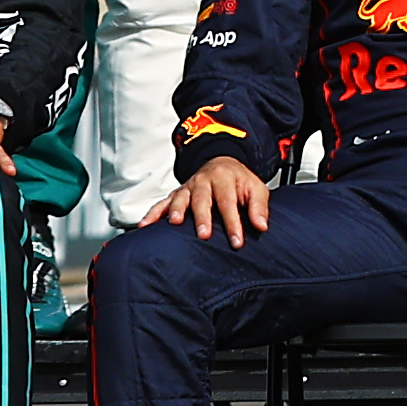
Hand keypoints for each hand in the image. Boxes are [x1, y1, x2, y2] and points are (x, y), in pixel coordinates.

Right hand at [158, 153, 274, 245]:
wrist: (222, 163)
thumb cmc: (239, 181)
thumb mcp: (256, 188)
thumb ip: (259, 207)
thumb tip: (261, 226)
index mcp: (225, 178)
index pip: (229, 202)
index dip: (233, 223)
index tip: (236, 242)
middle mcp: (204, 181)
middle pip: (202, 199)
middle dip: (203, 218)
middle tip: (204, 235)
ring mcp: (188, 187)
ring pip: (181, 198)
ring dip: (177, 210)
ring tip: (176, 223)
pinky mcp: (177, 194)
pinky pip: (162, 203)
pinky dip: (153, 213)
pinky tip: (145, 225)